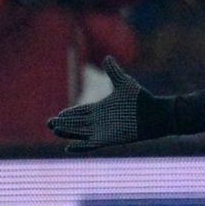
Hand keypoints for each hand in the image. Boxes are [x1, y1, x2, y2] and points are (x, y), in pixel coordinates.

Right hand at [47, 57, 166, 151]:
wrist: (155, 113)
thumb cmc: (141, 99)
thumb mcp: (123, 83)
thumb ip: (113, 71)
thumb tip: (107, 57)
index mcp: (102, 109)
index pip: (82, 112)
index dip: (70, 114)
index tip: (58, 115)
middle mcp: (101, 121)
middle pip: (77, 123)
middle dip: (63, 123)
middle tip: (49, 123)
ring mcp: (105, 131)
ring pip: (81, 133)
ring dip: (68, 132)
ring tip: (54, 130)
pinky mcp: (110, 140)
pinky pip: (92, 145)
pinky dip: (81, 147)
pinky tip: (69, 148)